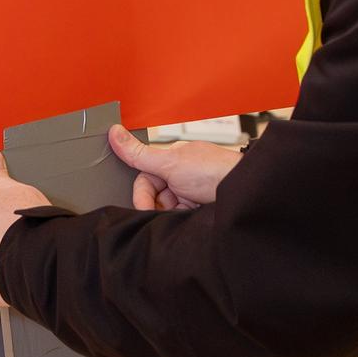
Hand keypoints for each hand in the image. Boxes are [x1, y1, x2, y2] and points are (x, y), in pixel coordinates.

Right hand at [110, 124, 241, 210]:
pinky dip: (180, 223)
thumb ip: (139, 153)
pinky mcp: (197, 212)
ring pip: (165, 212)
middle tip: (168, 213)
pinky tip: (188, 223)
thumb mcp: (170, 162)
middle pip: (153, 198)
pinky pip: (178, 221)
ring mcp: (190, 194)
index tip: (145, 208)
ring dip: (169, 217)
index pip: (143, 181)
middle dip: (157, 207)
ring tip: (183, 216)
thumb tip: (115, 132)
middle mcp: (180, 177)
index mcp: (171, 161)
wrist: (242, 193)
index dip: (142, 197)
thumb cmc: (214, 171)